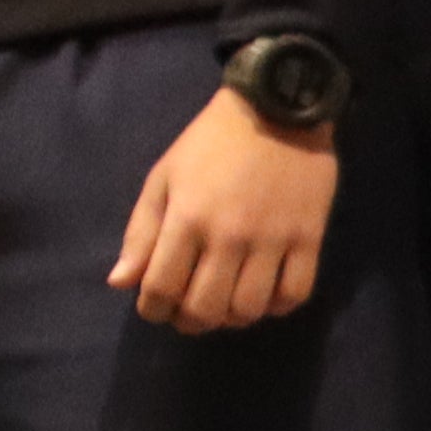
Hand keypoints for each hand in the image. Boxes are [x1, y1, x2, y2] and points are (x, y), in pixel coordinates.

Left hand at [114, 88, 334, 332]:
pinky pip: (294, 295)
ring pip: (249, 309)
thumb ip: (141, 232)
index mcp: (186, 217)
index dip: (152, 309)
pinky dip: (275, 306)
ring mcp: (272, 239)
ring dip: (231, 319)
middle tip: (187, 313)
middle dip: (188, 321)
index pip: (161, 287)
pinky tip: (262, 294)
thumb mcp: (164, 177)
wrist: (275, 109)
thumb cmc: (210, 144)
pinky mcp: (309, 238)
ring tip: (224, 305)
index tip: (154, 307)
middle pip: (205, 308)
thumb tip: (121, 283)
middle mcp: (228, 235)